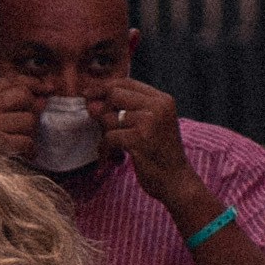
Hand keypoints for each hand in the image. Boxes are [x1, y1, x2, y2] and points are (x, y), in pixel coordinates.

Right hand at [0, 72, 44, 164]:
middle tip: (28, 123)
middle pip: (23, 95)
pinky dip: (30, 149)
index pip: (10, 80)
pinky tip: (25, 154)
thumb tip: (42, 98)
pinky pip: (27, 141)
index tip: (47, 88)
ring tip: (20, 141)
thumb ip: (4, 102)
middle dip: (32, 108)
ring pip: (29, 119)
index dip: (32, 82)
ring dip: (30, 133)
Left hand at [92, 72, 191, 201]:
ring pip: (108, 118)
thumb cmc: (160, 154)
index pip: (126, 82)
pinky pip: (108, 137)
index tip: (88, 94)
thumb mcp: (149, 125)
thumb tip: (90, 102)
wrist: (177, 181)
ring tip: (114, 148)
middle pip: (114, 95)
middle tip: (103, 129)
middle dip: (103, 111)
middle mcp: (158, 107)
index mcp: (162, 100)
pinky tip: (108, 159)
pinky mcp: (139, 140)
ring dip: (105, 135)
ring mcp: (149, 122)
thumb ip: (124, 110)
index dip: (104, 87)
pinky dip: (104, 150)